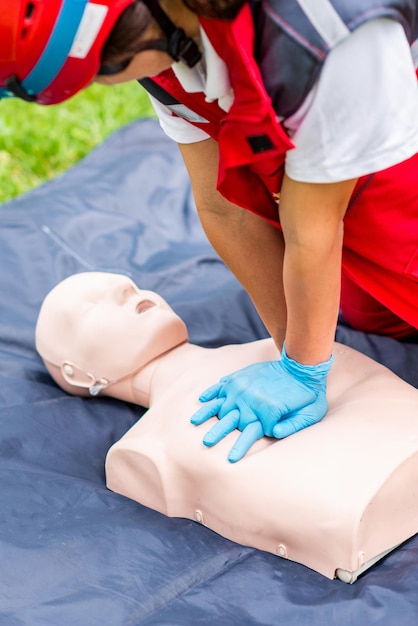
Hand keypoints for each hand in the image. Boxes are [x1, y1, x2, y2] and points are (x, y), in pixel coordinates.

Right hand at [190, 343, 332, 461]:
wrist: (301, 366)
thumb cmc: (308, 395)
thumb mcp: (310, 414)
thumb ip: (292, 426)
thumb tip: (273, 433)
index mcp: (266, 412)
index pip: (250, 435)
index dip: (240, 447)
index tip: (231, 459)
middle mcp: (250, 400)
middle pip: (230, 421)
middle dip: (217, 433)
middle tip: (206, 442)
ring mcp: (242, 388)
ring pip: (220, 404)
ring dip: (207, 414)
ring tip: (194, 422)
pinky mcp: (240, 378)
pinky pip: (221, 386)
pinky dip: (211, 393)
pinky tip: (202, 399)